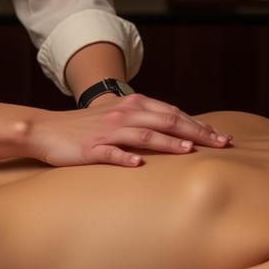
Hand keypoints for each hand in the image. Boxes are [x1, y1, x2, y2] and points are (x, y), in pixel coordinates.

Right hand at [26, 92, 230, 167]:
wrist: (47, 130)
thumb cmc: (87, 126)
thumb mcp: (119, 116)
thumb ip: (146, 120)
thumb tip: (178, 130)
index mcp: (133, 105)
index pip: (173, 113)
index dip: (198, 124)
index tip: (221, 137)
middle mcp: (124, 114)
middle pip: (166, 121)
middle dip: (195, 132)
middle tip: (219, 144)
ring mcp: (108, 131)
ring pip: (143, 134)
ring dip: (167, 142)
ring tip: (188, 150)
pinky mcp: (91, 149)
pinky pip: (110, 153)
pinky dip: (125, 157)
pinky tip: (138, 164)